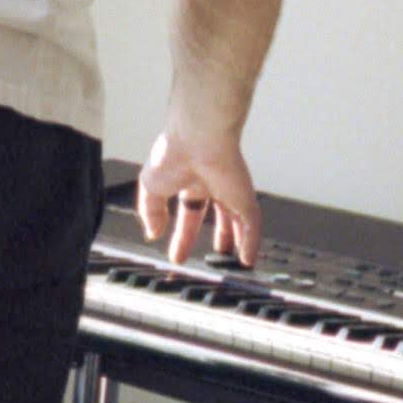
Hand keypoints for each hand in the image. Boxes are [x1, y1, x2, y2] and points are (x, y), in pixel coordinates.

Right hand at [137, 130, 260, 267]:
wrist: (196, 139)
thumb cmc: (172, 156)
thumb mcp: (151, 187)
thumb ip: (151, 211)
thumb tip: (152, 233)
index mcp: (189, 179)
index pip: (190, 210)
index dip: (184, 233)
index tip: (178, 255)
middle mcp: (213, 184)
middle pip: (218, 215)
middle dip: (215, 236)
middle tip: (211, 259)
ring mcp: (231, 190)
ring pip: (238, 220)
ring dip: (237, 241)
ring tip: (235, 263)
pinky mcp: (245, 196)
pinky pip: (251, 224)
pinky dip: (250, 243)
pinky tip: (247, 261)